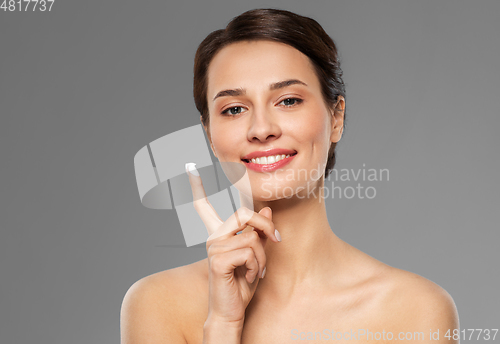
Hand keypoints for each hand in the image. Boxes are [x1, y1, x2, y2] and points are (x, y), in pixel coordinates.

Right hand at [186, 163, 280, 325]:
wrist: (232, 310)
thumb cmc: (242, 283)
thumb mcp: (256, 255)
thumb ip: (259, 233)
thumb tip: (266, 209)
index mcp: (219, 233)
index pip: (204, 206)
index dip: (197, 187)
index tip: (190, 169)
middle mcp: (213, 237)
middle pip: (243, 213)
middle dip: (266, 225)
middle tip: (277, 238)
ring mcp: (213, 247)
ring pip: (252, 237)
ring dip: (263, 257)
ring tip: (257, 270)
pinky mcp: (218, 260)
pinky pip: (249, 252)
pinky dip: (256, 266)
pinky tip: (249, 276)